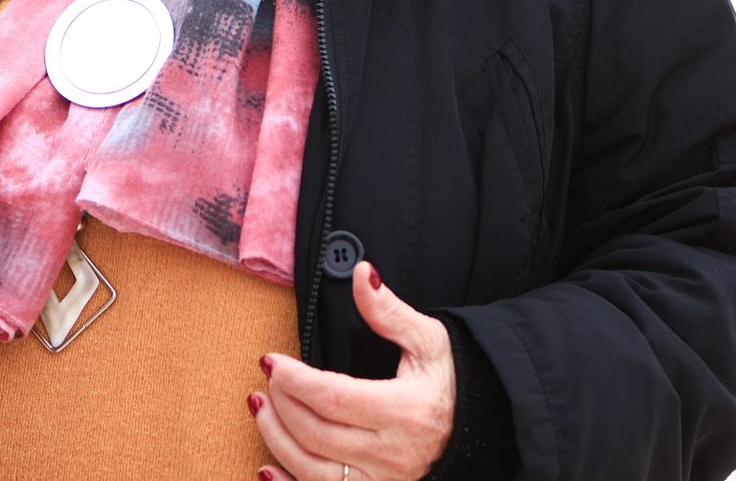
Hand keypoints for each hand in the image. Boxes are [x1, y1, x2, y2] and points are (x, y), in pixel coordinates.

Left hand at [250, 261, 455, 480]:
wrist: (475, 428)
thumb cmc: (449, 382)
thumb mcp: (427, 340)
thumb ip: (389, 311)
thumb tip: (364, 274)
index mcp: (405, 411)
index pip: (334, 398)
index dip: (295, 380)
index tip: (271, 361)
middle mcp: (392, 453)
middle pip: (316, 433)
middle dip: (282, 403)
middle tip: (269, 378)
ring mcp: (382, 480)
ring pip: (312, 470)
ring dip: (276, 439)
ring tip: (260, 408)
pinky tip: (265, 467)